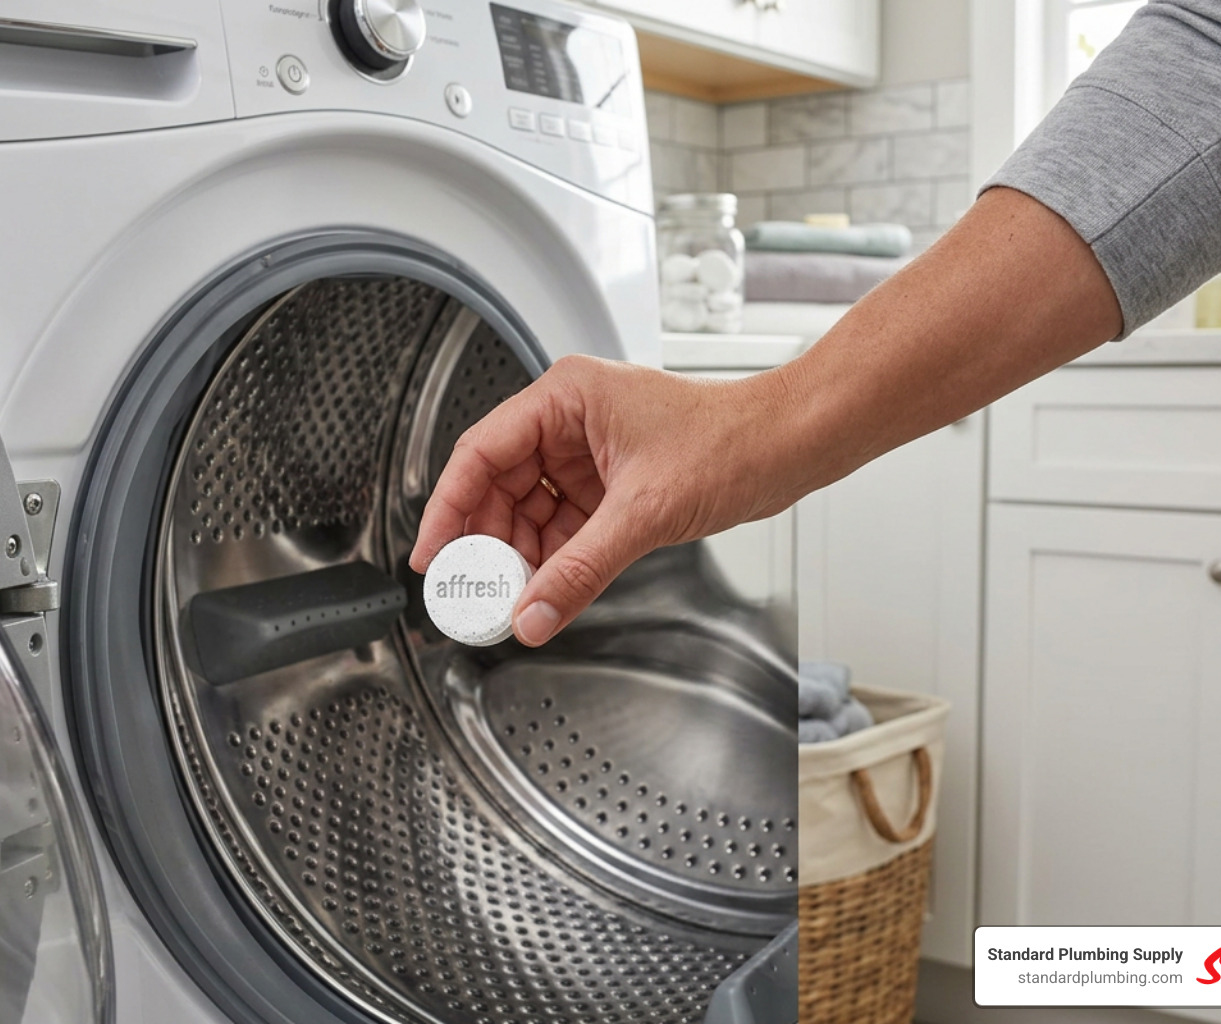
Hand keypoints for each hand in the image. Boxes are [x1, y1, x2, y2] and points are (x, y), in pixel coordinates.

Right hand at [409, 354, 786, 645]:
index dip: (448, 509)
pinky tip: (546, 589)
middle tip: (473, 593)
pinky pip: (562, 525)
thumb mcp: (644, 512)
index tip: (430, 556)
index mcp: (565, 397)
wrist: (790, 446)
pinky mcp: (609, 484)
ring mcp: (588, 453)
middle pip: (498, 486)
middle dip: (486, 544)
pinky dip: (553, 559)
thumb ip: (580, 570)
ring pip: (528, 511)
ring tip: (511, 599)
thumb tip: (533, 614)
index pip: (481, 453)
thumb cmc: (733, 440)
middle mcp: (569, 420)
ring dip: (520, 558)